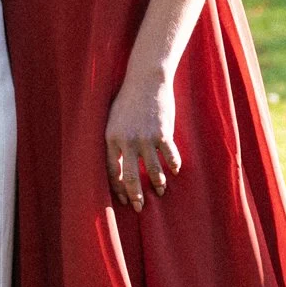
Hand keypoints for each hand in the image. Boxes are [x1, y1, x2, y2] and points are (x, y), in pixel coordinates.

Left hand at [104, 74, 180, 214]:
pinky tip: (174, 171)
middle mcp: (127, 141)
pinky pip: (170, 157)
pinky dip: (173, 166)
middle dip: (136, 196)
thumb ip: (115, 142)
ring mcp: (146, 138)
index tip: (123, 198)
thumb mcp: (113, 120)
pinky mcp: (163, 134)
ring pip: (153, 171)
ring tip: (160, 190)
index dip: (118, 188)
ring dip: (157, 183)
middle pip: (131, 178)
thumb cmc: (127, 100)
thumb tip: (117, 166)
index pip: (112, 172)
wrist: (145, 80)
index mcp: (111, 138)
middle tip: (139, 207)